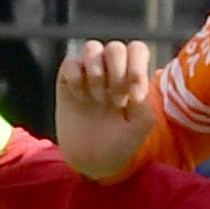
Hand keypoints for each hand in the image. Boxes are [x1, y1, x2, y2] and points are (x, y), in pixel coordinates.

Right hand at [52, 39, 159, 179]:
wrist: (92, 161)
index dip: (136, 65)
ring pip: (92, 47)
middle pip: (115, 47)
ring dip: (97, 72)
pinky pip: (70, 62)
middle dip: (117, 72)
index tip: (133, 94)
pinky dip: (76, 78)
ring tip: (98, 98)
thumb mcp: (140, 125)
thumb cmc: (120, 142)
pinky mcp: (66, 81)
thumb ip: (143, 99)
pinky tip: (80, 99)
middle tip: (115, 100)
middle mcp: (110, 70)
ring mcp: (87, 74)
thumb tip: (134, 79)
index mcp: (131, 76)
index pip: (136, 49)